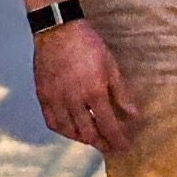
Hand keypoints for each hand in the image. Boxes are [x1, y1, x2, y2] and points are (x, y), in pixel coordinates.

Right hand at [34, 21, 139, 153]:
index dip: (117, 139)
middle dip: (101, 144)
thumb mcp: (111, 65)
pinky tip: (70, 129)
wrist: (58, 30)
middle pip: (88, 133)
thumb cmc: (88, 44)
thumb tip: (133, 115)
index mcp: (94, 91)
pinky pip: (52, 122)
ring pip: (69, 131)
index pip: (108, 125)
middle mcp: (73, 100)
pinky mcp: (43, 96)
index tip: (124, 146)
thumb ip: (121, 93)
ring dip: (82, 139)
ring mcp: (56, 99)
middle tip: (110, 147)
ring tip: (92, 139)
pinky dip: (63, 130)